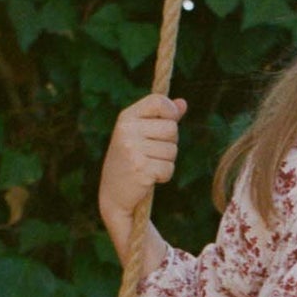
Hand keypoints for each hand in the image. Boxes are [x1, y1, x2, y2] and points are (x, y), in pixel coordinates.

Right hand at [98, 93, 187, 230]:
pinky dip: (164, 176)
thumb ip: (161, 118)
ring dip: (166, 162)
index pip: (158, 101)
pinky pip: (169, 168)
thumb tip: (183, 104)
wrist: (113, 195)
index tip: (169, 122)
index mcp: (126, 118)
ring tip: (148, 166)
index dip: (171, 112)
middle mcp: (127, 131)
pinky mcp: (140, 169)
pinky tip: (149, 178)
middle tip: (152, 153)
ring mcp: (133, 150)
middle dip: (170, 143)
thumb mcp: (140, 135)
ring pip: (172, 150)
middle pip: (171, 128)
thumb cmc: (130, 162)